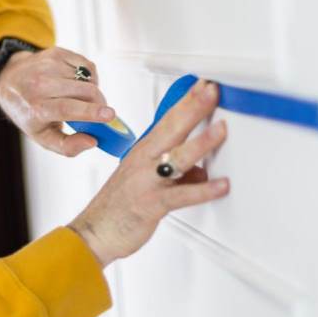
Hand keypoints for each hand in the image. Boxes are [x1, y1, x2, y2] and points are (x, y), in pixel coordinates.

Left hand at [0, 46, 113, 156]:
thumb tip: (93, 142)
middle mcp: (40, 84)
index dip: (90, 112)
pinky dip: (89, 77)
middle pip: (83, 91)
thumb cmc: (31, 113)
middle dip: (99, 103)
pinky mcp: (56, 53)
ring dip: (92, 90)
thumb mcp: (42, 137)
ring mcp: (48, 65)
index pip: (67, 109)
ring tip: (82, 98)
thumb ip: (68, 146)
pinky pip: (86, 66)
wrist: (10, 81)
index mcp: (36, 109)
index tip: (110, 116)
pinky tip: (78, 84)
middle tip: (102, 112)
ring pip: (87, 78)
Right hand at [67, 80, 229, 267]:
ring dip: (200, 142)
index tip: (203, 85)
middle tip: (210, 91)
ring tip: (221, 130)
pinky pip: (181, 196)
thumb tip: (202, 172)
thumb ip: (177, 173)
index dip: (186, 101)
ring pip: (177, 158)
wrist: (95, 231)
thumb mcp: (147, 180)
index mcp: (144, 151)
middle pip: (172, 128)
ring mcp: (148, 181)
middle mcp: (144, 161)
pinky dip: (203, 190)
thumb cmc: (119, 205)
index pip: (168, 119)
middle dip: (193, 107)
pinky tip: (220, 185)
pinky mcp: (152, 204)